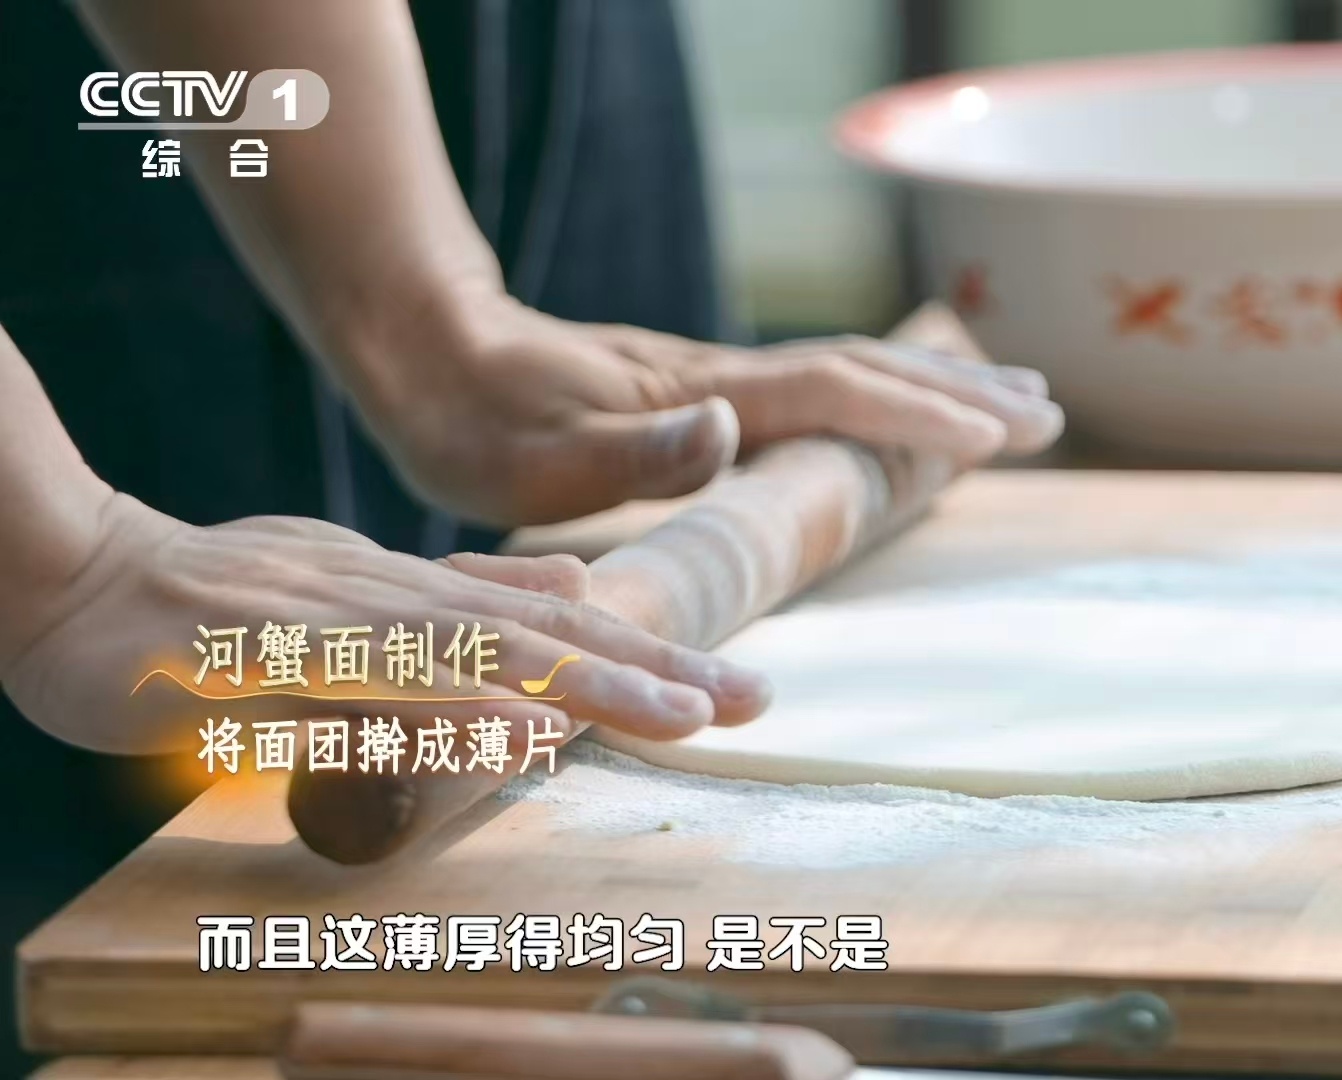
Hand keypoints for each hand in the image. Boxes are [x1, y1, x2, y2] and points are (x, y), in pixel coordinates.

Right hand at [0, 494, 769, 754]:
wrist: (75, 574)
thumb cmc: (215, 596)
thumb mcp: (360, 584)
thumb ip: (463, 592)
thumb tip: (575, 585)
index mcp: (417, 586)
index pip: (559, 619)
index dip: (654, 650)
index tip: (741, 689)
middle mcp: (392, 595)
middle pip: (543, 634)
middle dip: (652, 669)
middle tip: (748, 703)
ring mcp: (330, 622)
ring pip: (475, 653)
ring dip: (580, 683)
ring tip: (674, 713)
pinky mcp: (262, 657)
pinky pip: (365, 688)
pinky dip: (445, 709)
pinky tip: (512, 732)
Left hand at [346, 287, 1064, 525]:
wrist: (428, 353)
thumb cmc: (470, 421)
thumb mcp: (530, 460)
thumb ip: (628, 449)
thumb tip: (724, 428)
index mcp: (701, 398)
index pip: (835, 394)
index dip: (917, 415)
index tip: (997, 437)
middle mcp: (724, 380)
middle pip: (867, 371)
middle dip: (961, 393)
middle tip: (1048, 414)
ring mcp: (718, 381)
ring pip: (852, 372)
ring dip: (937, 386)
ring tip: (1014, 402)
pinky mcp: (705, 393)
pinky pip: (822, 389)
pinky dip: (885, 395)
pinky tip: (899, 412)